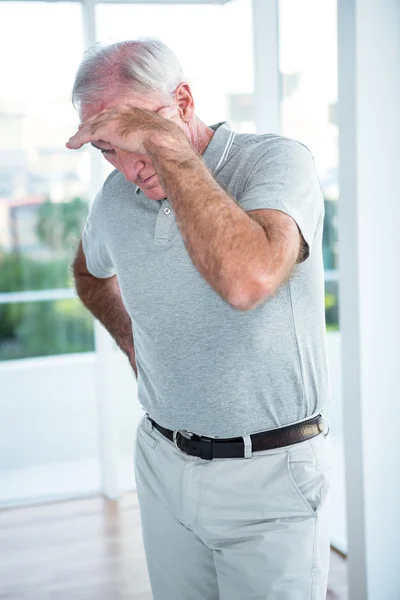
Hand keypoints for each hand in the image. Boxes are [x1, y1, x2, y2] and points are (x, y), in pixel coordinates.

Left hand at [66, 104, 186, 154]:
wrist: (163, 139)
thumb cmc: (166, 139)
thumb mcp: (160, 133)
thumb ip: (154, 135)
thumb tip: (161, 141)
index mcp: (133, 110)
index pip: (114, 114)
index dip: (104, 119)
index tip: (99, 124)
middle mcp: (121, 111)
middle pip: (99, 117)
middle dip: (89, 124)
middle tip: (80, 130)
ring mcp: (113, 119)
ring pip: (91, 126)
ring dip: (80, 134)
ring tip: (72, 141)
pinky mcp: (107, 130)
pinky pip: (88, 135)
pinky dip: (78, 140)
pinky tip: (71, 145)